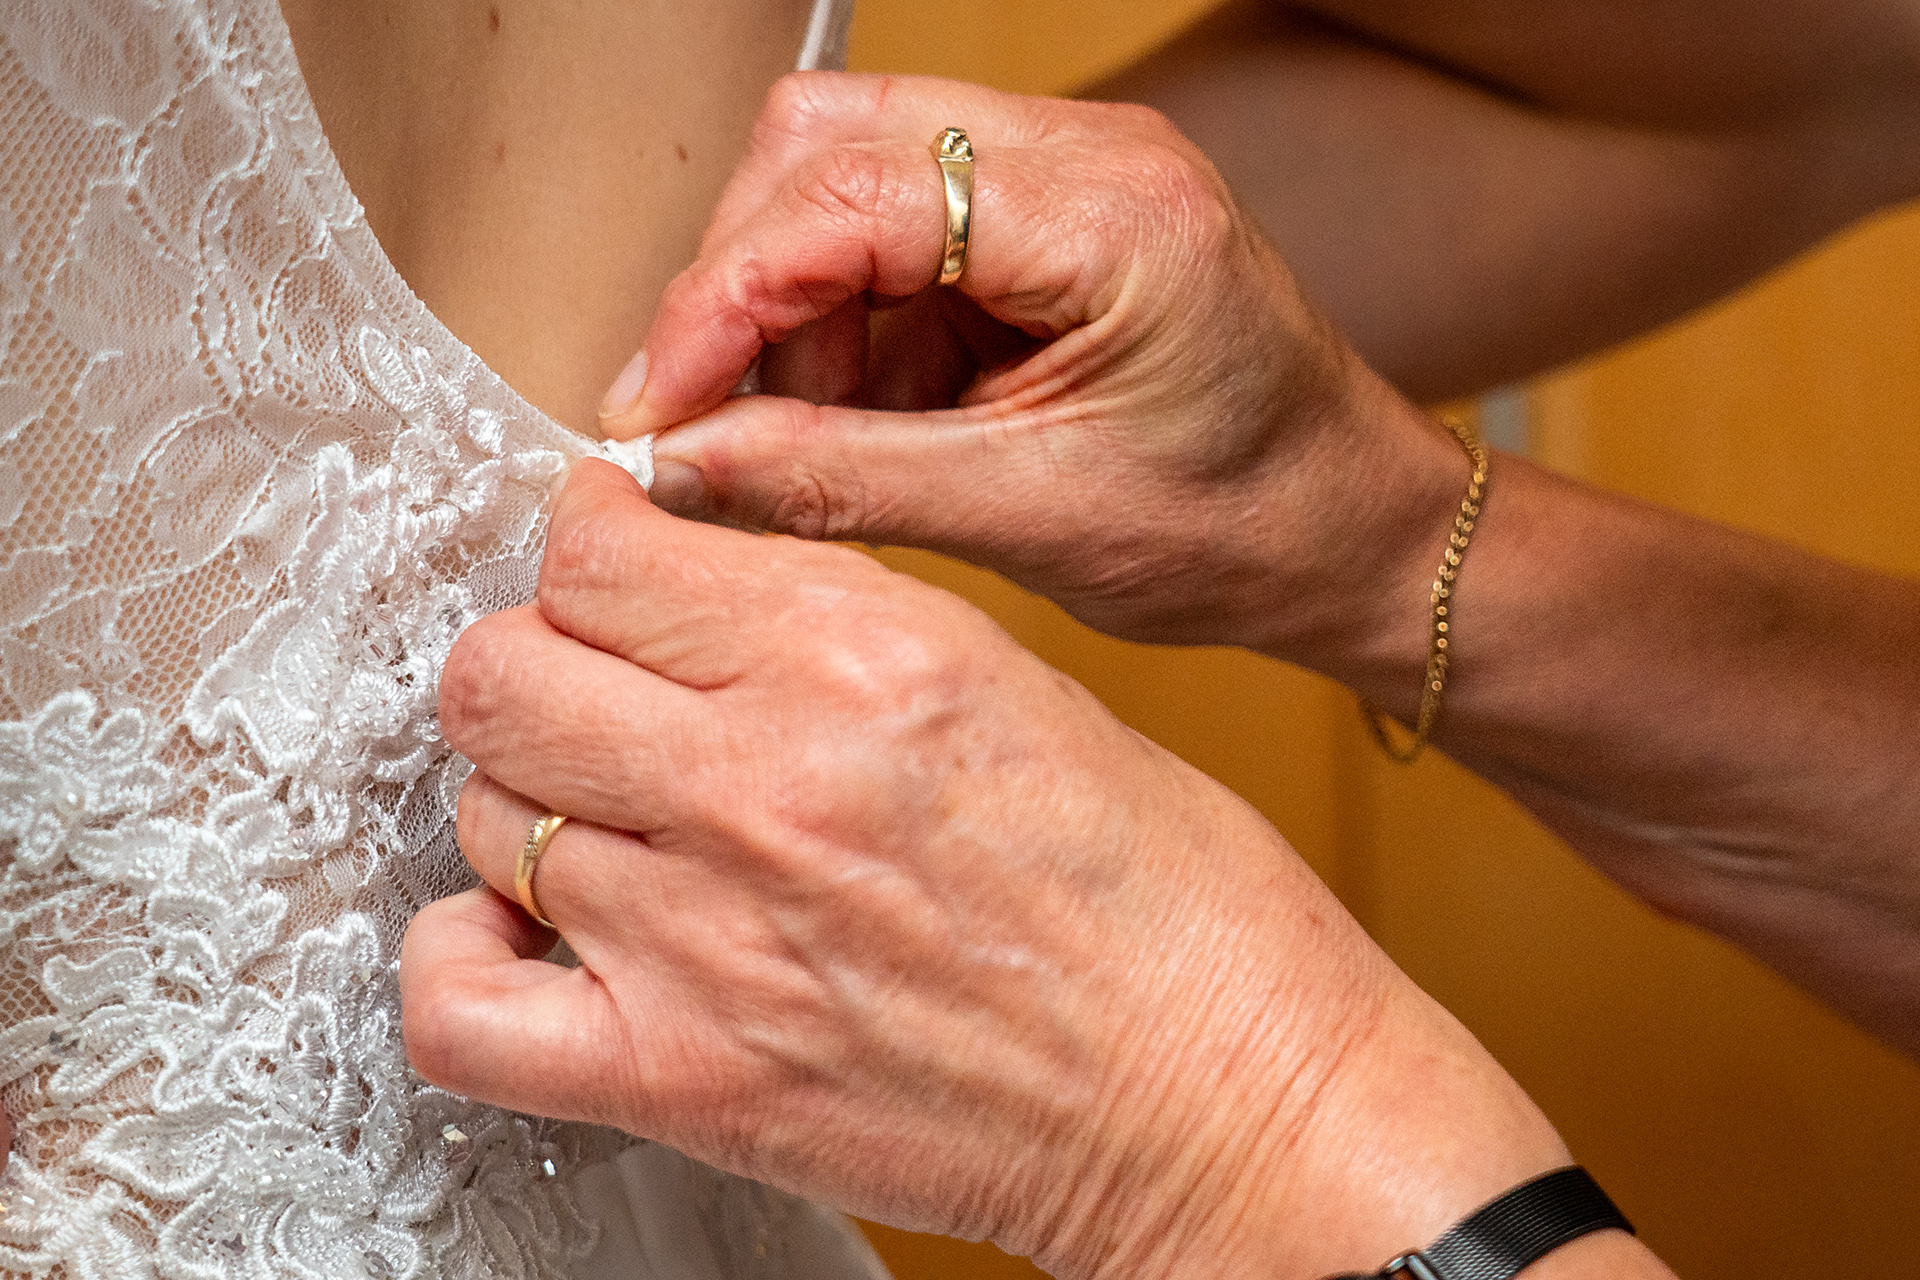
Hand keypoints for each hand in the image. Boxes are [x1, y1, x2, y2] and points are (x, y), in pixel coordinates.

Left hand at [401, 462, 1584, 1278]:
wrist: (1231, 1104)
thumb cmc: (1171, 904)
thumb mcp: (1013, 685)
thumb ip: (826, 628)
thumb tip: (690, 599)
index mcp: (862, 654)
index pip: (600, 552)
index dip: (587, 547)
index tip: (607, 565)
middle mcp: (764, 780)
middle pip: (502, 672)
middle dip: (538, 662)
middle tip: (597, 688)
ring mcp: (706, 939)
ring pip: (481, 812)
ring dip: (532, 805)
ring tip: (613, 823)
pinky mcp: (687, 1081)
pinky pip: (458, 1007)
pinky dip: (467, 962)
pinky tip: (533, 936)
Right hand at [600, 72, 1464, 659]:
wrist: (1348, 534)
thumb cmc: (1242, 527)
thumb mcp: (1034, 520)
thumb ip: (842, 483)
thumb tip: (679, 465)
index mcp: (1110, 214)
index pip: (851, 192)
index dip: (723, 298)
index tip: (653, 409)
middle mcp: (1083, 155)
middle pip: (826, 147)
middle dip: (746, 291)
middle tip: (716, 427)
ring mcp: (1060, 177)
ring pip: (839, 187)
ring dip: (789, 321)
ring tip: (806, 448)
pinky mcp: (1037, 226)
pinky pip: (886, 243)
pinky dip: (841, 338)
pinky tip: (858, 427)